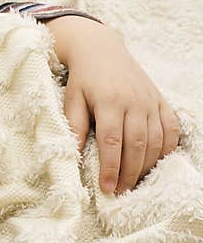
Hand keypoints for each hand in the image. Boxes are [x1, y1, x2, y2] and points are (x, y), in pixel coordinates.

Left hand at [46, 16, 181, 194]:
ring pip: (155, 140)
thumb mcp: (72, 99)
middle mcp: (134, 102)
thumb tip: (74, 155)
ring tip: (134, 183)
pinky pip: (171, 129)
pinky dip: (166, 148)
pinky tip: (156, 163)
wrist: (101, 50)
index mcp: (109, 102)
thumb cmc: (82, 78)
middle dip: (129, 173)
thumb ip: (75, 126)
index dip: (110, 168)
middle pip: (136, 145)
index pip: (112, 142)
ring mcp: (150, 101)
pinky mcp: (160, 100)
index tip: (106, 188)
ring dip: (146, 166)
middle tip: (120, 192)